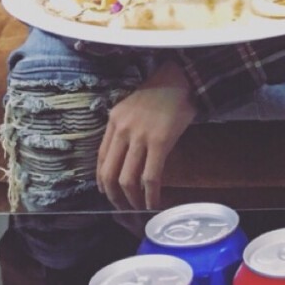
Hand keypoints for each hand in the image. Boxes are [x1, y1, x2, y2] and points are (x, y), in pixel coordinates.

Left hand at [97, 59, 197, 209]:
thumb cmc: (162, 91)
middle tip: (122, 207)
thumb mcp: (134, 106)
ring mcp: (140, 136)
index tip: (108, 193)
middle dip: (114, 197)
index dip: (102, 181)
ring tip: (138, 208)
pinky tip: (154, 202)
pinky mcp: (160, 141)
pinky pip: (150, 176)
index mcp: (114, 120)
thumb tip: (127, 157)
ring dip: (131, 200)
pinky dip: (150, 194)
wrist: (183, 77)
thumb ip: (126, 129)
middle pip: (109, 174)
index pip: (101, 159)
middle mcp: (122, 129)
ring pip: (127, 179)